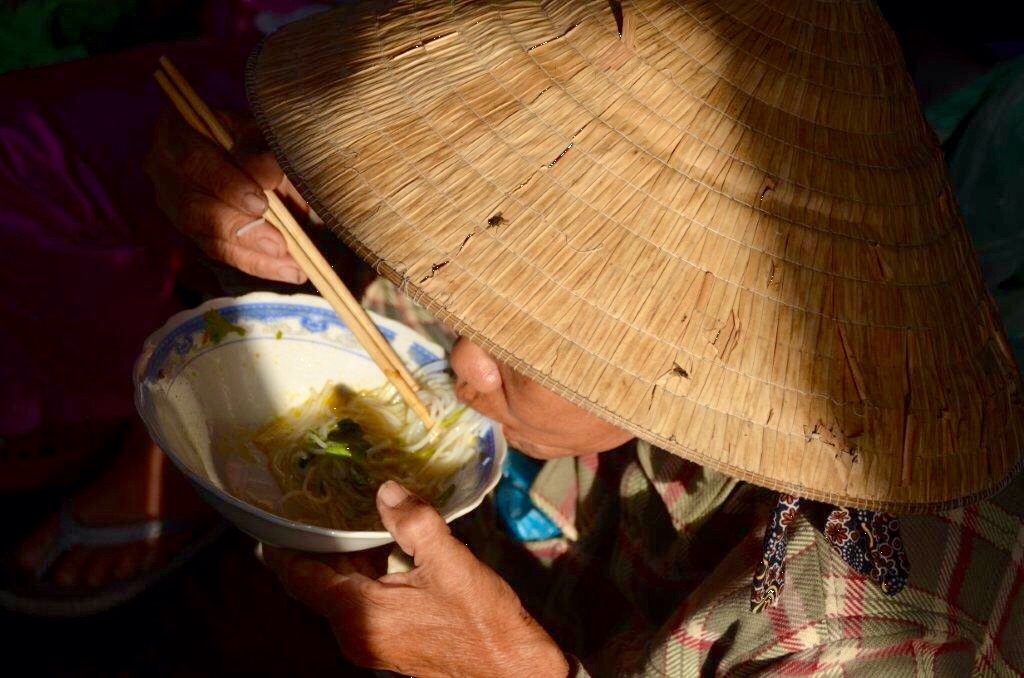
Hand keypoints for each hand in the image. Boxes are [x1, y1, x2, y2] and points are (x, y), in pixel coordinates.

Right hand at [145, 107, 310, 283]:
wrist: (227, 138)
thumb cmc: (244, 131)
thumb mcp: (257, 131)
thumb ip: (267, 155)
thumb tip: (275, 183)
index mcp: (176, 131)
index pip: (194, 161)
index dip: (227, 186)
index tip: (260, 204)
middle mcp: (163, 169)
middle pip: (195, 208)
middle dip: (243, 230)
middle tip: (281, 247)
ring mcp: (172, 202)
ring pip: (206, 235)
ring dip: (252, 254)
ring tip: (291, 267)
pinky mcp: (189, 227)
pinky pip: (217, 250)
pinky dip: (252, 261)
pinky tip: (283, 269)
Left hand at [263, 481, 568, 677]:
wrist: (513, 671)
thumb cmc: (483, 622)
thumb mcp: (450, 562)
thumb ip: (414, 522)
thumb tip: (386, 489)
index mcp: (358, 615)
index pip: (299, 576)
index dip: (283, 543)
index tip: (277, 510)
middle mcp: (355, 633)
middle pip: (317, 582)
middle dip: (318, 540)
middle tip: (318, 496)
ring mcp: (371, 641)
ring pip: (340, 591)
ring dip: (345, 554)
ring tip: (350, 510)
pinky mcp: (389, 641)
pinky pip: (361, 601)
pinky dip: (364, 571)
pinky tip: (382, 542)